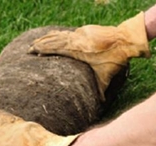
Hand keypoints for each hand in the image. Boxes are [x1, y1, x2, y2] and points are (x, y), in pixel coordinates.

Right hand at [28, 12, 149, 96]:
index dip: (42, 49)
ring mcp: (81, 33)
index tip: (32, 52)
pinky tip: (55, 35)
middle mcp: (76, 39)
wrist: (126, 39)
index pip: (55, 48)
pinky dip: (59, 34)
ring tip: (38, 41)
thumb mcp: (106, 77)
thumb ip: (101, 91)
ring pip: (60, 34)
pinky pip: (68, 32)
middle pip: (54, 40)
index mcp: (77, 50)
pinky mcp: (86, 30)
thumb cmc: (115, 60)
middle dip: (41, 44)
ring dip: (49, 37)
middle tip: (29, 48)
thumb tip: (101, 106)